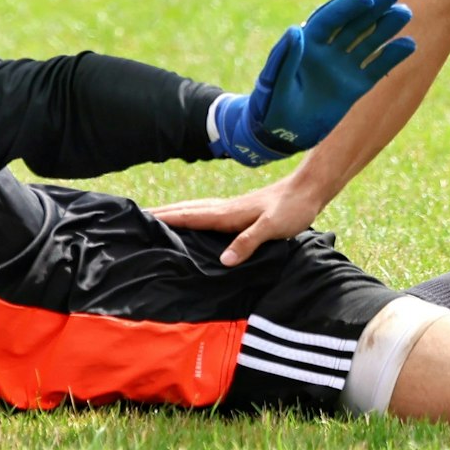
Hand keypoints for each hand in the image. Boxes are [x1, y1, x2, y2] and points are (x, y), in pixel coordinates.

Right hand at [150, 176, 327, 266]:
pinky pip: (208, 212)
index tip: (144, 218)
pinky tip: (196, 220)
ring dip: (177, 211)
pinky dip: (193, 214)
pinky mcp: (241, 210)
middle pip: (188, 209)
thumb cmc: (292, 208)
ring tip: (159, 216)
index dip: (167, 218)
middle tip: (141, 216)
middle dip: (164, 212)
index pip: (191, 216)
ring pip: (197, 208)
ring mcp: (232, 208)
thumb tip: (223, 260)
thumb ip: (248, 242)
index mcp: (228, 214)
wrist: (308, 189)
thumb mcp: (271, 228)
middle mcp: (226, 208)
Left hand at [208, 0, 415, 165]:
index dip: (347, 6)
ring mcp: (342, 67)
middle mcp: (327, 50)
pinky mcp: (355, 86)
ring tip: (404, 13)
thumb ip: (286, 57)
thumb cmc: (271, 104)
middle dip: (372, 7)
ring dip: (385, 26)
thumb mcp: (275, 82)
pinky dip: (392, 56)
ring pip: (368, 40)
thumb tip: (296, 29)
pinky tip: (409, 44)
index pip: (330, 18)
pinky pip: (376, 67)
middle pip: (353, 23)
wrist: (280, 134)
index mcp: (306, 43)